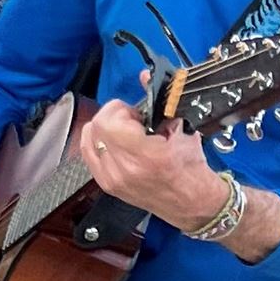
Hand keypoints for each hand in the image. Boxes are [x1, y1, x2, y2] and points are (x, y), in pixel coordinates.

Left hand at [79, 99, 225, 228]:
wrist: (191, 203)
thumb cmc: (191, 170)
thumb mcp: (182, 130)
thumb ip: (160, 103)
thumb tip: (144, 77)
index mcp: (147, 155)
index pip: (109, 121)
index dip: (121, 109)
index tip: (136, 113)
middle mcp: (126, 169)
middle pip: (97, 126)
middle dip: (115, 116)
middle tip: (133, 122)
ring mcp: (113, 179)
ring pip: (89, 137)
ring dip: (106, 129)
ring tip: (125, 135)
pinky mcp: (107, 185)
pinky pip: (88, 153)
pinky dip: (98, 142)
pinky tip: (115, 144)